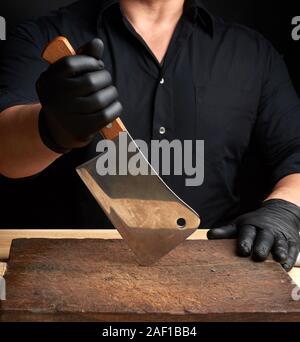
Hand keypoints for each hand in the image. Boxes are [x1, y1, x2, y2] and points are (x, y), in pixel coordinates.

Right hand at [36, 38, 121, 152]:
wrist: (60, 129)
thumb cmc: (68, 96)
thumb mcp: (69, 77)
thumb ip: (83, 58)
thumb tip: (97, 43)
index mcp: (48, 81)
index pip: (71, 64)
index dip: (90, 61)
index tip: (98, 65)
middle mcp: (56, 98)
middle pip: (90, 81)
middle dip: (105, 77)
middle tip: (106, 80)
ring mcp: (68, 116)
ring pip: (100, 99)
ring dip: (112, 93)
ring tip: (111, 92)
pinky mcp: (81, 130)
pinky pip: (106, 115)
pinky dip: (115, 108)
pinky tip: (114, 104)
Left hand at [207, 199, 299, 270]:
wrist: (280, 212)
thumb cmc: (254, 224)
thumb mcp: (239, 225)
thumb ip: (225, 232)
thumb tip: (210, 236)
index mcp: (250, 226)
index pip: (247, 232)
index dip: (245, 241)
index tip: (242, 250)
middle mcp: (265, 230)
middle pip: (264, 238)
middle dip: (262, 246)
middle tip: (258, 256)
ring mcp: (280, 236)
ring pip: (280, 243)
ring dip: (279, 251)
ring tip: (279, 259)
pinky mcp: (292, 242)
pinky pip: (292, 250)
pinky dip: (290, 258)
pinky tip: (287, 265)